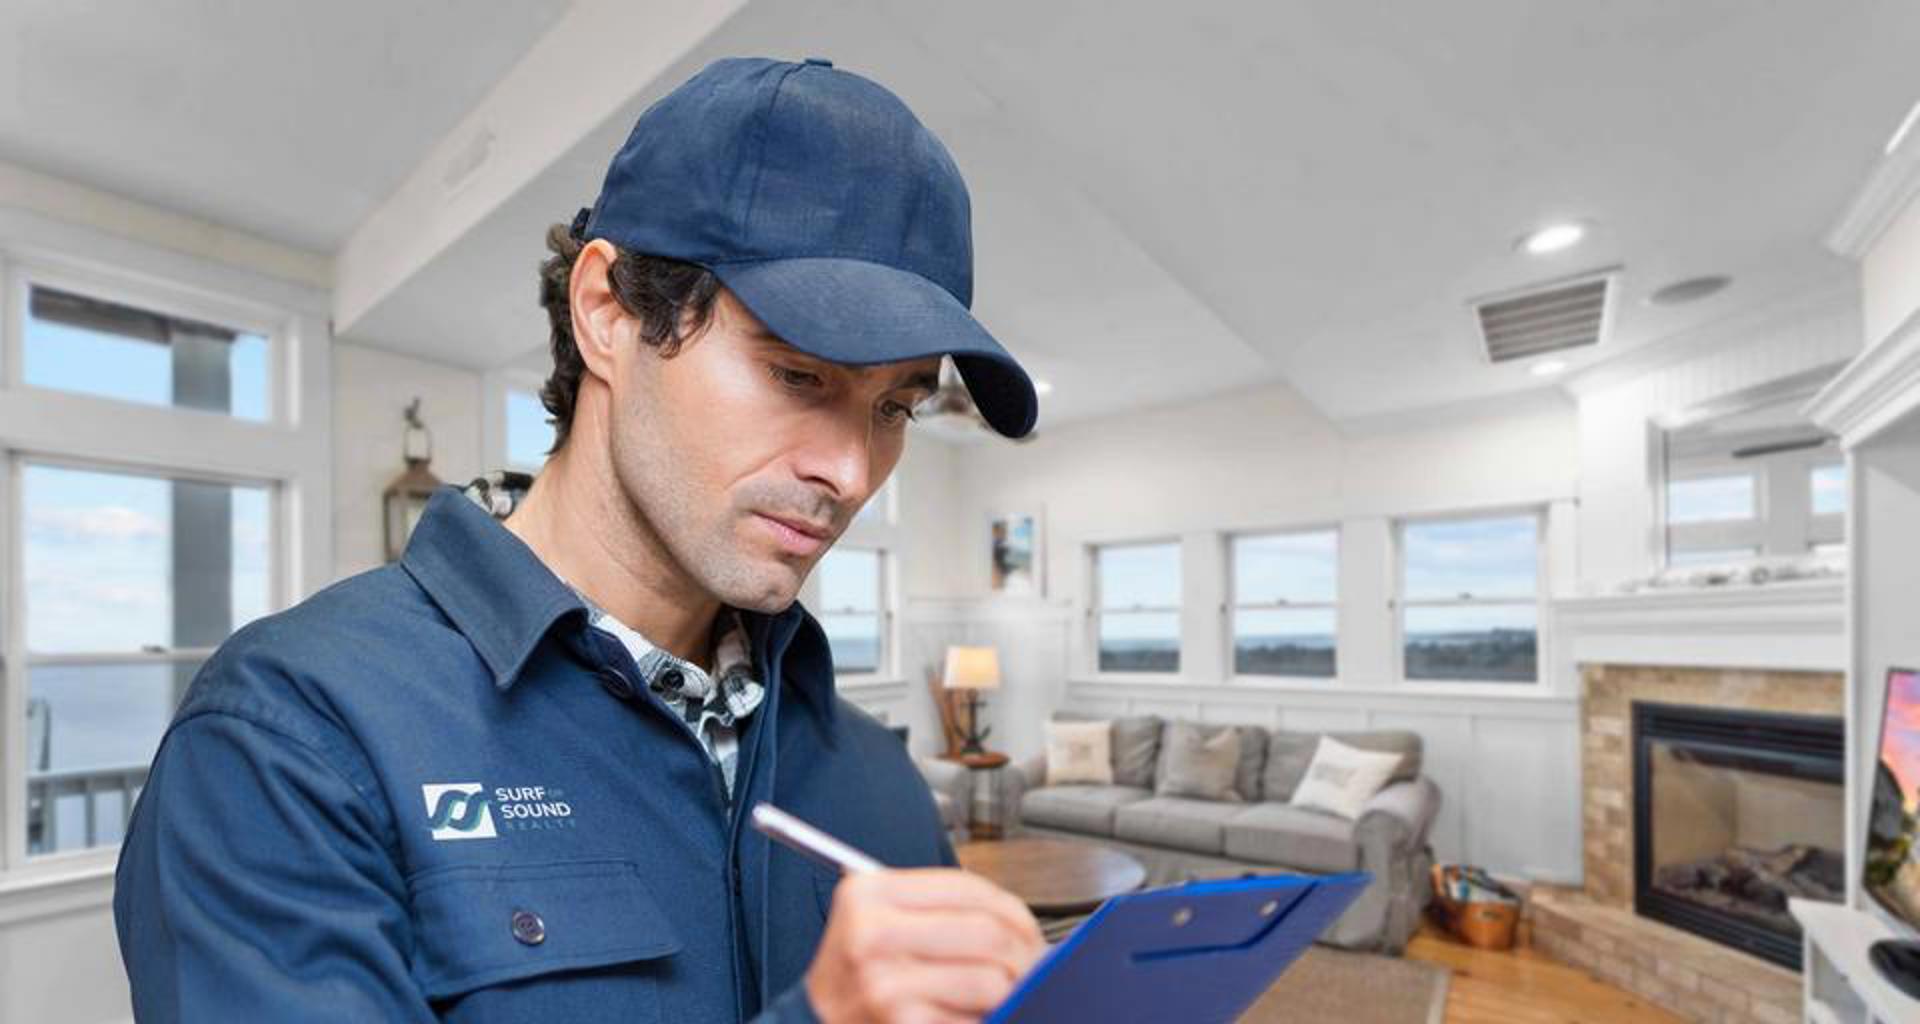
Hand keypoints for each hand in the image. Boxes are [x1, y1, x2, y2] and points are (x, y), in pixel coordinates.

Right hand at [804, 867, 1045, 1023]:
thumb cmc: (854, 979)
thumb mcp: (877, 923)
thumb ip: (937, 910)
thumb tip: (1017, 923)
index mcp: (868, 894)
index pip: (965, 887)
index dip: (1011, 908)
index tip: (1027, 929)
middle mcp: (872, 932)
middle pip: (986, 931)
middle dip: (1025, 952)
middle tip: (1035, 965)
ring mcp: (885, 981)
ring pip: (989, 978)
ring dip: (1012, 991)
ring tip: (1009, 994)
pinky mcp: (900, 1021)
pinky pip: (974, 1017)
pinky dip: (988, 1019)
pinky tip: (978, 1017)